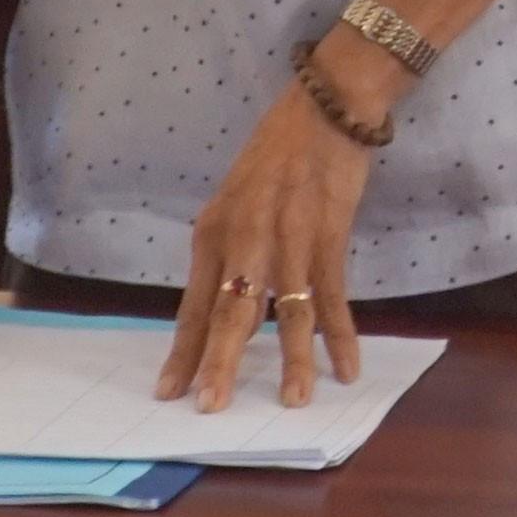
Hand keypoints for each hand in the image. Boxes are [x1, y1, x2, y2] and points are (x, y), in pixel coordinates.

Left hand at [164, 70, 378, 411]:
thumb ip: (228, 251)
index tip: (169, 392)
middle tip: (211, 407)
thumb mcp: (236, 201)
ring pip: (288, 313)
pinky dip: (342, 335)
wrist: (324, 109)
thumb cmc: (277, 154)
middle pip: (230, 315)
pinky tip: (347, 367)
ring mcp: (290, 241)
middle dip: (221, 365)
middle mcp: (246, 240)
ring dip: (293, 360)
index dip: (183, 352)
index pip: (193, 307)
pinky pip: (333, 296)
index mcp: (213, 234)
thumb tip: (223, 306)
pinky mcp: (329, 237)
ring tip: (293, 400)